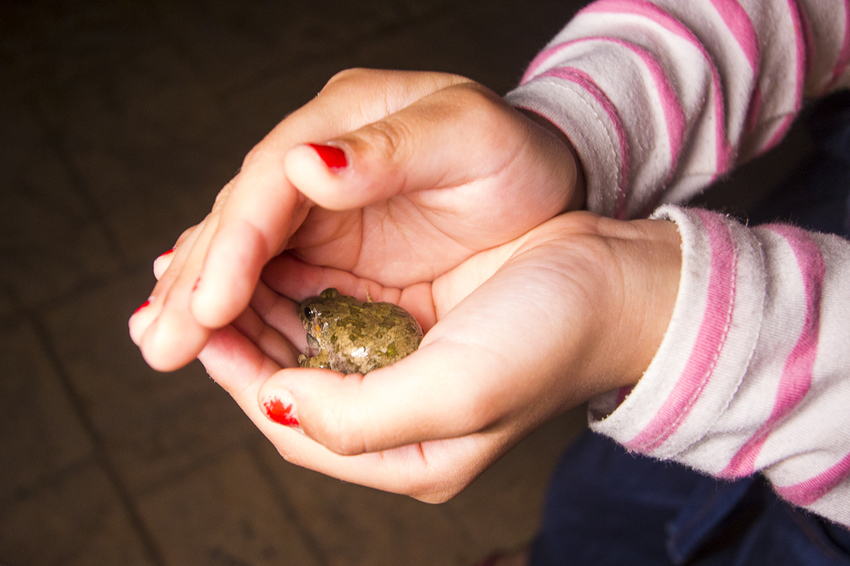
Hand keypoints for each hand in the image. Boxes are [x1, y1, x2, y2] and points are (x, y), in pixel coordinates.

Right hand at [129, 69, 583, 371]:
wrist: (545, 187)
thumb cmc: (517, 160)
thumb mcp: (470, 140)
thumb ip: (390, 152)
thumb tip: (303, 164)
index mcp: (342, 124)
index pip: (269, 186)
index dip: (235, 246)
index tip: (210, 305)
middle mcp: (318, 164)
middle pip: (241, 223)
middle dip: (199, 284)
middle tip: (160, 344)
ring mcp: (321, 209)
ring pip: (246, 255)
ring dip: (202, 300)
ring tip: (160, 344)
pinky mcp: (334, 249)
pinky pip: (274, 279)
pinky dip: (238, 308)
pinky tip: (206, 331)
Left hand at [196, 212, 681, 501]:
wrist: (616, 282)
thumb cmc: (548, 337)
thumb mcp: (458, 392)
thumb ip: (360, 418)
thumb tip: (276, 402)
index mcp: (410, 460)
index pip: (297, 431)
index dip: (243, 381)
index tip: (207, 329)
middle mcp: (403, 424)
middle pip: (296, 392)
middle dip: (246, 346)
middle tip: (203, 296)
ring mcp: (410, 375)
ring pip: (312, 352)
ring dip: (268, 317)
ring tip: (231, 276)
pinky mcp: (419, 331)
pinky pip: (342, 318)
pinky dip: (306, 295)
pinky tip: (282, 265)